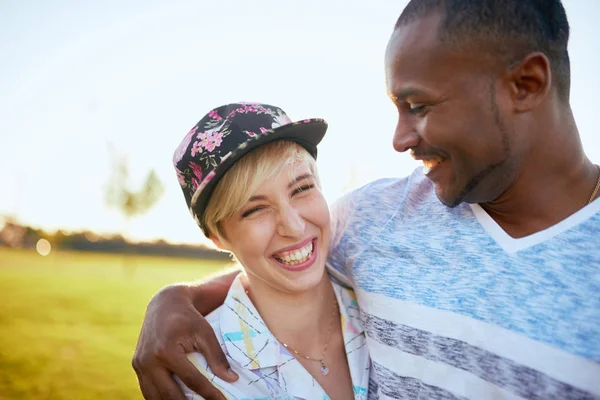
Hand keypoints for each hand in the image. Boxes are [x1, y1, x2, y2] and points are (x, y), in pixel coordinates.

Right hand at [132, 284, 238, 399]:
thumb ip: (217, 356)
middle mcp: (149, 360)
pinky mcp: (136, 366)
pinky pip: (147, 391)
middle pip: (171, 395)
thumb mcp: (205, 332)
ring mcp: (140, 365)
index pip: (192, 380)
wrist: (164, 304)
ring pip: (155, 397)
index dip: (209, 394)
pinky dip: (160, 399)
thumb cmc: (188, 317)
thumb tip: (232, 379)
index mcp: (166, 350)